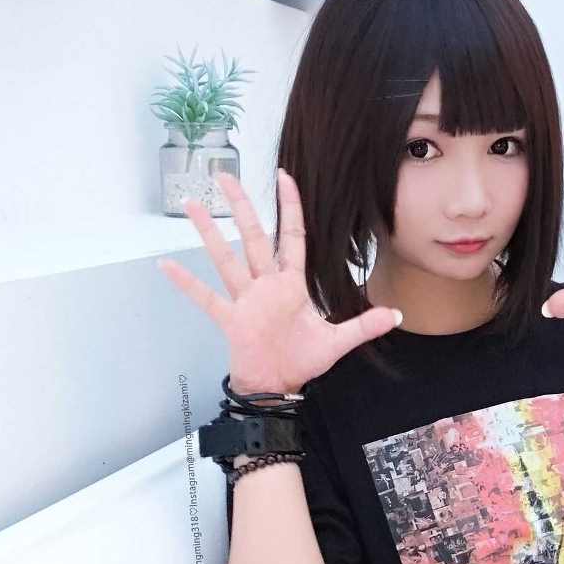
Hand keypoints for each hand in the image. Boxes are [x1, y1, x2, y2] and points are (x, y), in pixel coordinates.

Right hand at [156, 169, 401, 393]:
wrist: (277, 386)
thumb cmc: (302, 361)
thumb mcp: (337, 341)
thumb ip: (364, 325)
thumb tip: (396, 314)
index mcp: (291, 284)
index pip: (291, 236)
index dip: (289, 206)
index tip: (283, 176)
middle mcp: (266, 285)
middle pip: (253, 237)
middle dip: (242, 206)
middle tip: (225, 177)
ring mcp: (245, 299)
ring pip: (226, 258)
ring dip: (209, 233)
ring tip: (192, 205)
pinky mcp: (230, 318)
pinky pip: (205, 297)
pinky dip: (186, 283)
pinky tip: (166, 265)